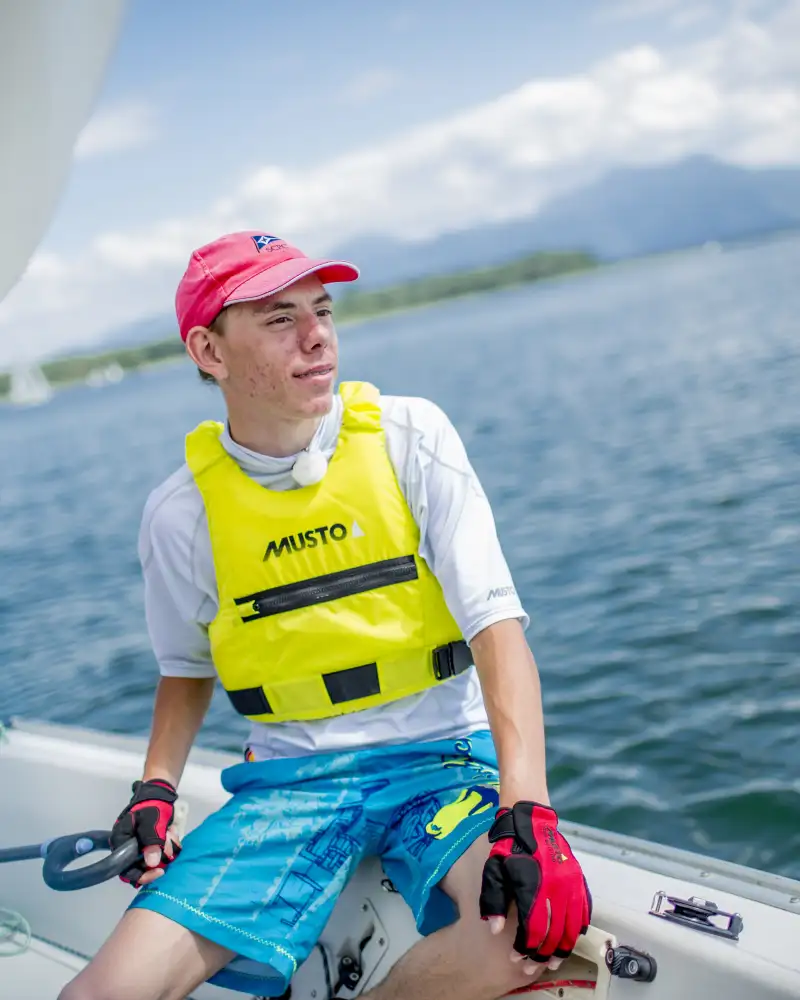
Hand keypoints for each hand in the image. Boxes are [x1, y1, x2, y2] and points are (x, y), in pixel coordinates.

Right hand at [110, 778, 180, 886]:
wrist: (159, 792)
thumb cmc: (151, 804)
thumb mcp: (151, 821)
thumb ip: (151, 841)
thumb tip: (151, 863)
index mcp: (120, 842)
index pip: (126, 871)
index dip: (143, 875)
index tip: (160, 871)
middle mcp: (127, 848)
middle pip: (143, 867)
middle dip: (160, 857)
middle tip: (170, 842)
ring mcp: (140, 846)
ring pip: (155, 860)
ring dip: (166, 849)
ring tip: (171, 832)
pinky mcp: (150, 843)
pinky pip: (161, 852)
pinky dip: (168, 844)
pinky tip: (171, 832)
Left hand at [479, 801, 590, 962]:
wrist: (530, 821)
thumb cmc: (510, 847)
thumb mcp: (494, 870)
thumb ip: (493, 900)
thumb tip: (494, 930)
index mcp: (534, 886)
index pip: (532, 928)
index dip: (525, 947)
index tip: (517, 957)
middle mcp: (556, 888)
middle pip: (554, 932)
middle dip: (543, 954)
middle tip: (533, 967)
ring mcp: (571, 884)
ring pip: (571, 926)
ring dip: (562, 947)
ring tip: (554, 961)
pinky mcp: (578, 879)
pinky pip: (583, 910)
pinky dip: (577, 928)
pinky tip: (570, 938)